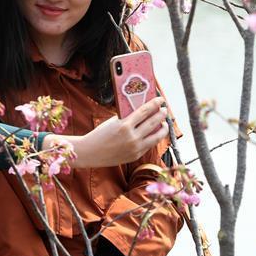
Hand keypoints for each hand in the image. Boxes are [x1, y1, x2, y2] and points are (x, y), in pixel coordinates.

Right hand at [47, 97, 167, 167]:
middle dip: (161, 115)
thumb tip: (143, 112)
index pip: (145, 111)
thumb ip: (127, 118)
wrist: (90, 152)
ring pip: (156, 136)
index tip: (161, 100)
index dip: (155, 104)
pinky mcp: (136, 156)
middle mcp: (132, 137)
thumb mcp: (113, 122)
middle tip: (164, 109)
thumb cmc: (100, 134)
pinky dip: (154, 138)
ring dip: (163, 128)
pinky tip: (156, 133)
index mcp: (125, 125)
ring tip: (165, 123)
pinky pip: (149, 145)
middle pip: (153, 123)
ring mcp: (135, 148)